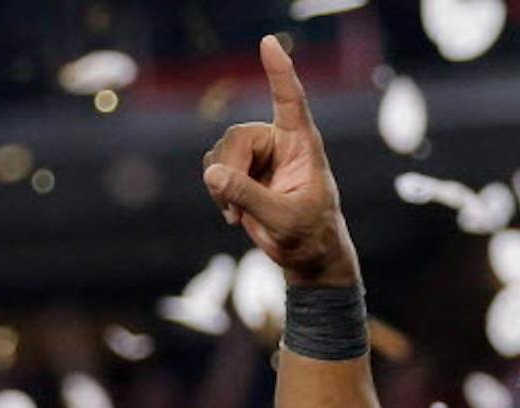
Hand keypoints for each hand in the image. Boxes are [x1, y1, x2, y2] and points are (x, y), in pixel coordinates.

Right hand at [201, 36, 356, 287]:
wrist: (306, 253)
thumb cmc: (307, 233)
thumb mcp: (281, 218)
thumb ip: (247, 195)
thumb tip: (212, 173)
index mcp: (302, 144)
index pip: (289, 100)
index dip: (278, 71)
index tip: (268, 42)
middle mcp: (279, 142)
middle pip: (238, 137)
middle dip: (229, 172)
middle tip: (232, 209)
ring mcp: (259, 156)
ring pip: (222, 153)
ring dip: (221, 186)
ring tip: (237, 215)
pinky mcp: (243, 173)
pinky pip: (215, 170)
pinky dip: (218, 192)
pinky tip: (233, 214)